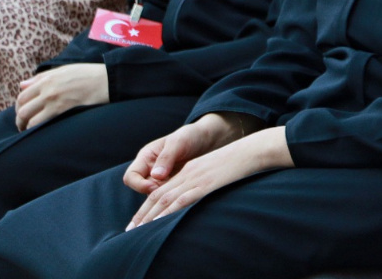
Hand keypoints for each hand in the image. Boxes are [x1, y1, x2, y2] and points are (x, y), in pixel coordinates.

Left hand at [14, 64, 108, 130]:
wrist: (106, 80)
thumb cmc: (87, 74)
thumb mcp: (63, 70)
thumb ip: (41, 77)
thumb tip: (22, 85)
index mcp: (46, 79)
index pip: (22, 96)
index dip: (19, 107)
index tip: (22, 112)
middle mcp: (47, 91)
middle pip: (22, 109)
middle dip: (19, 119)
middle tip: (23, 125)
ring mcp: (54, 102)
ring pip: (28, 119)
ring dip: (25, 127)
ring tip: (28, 131)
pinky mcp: (62, 111)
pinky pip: (40, 124)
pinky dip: (35, 129)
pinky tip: (39, 132)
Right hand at [123, 113, 244, 194]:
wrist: (209, 139)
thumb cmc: (191, 136)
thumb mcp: (178, 142)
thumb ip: (166, 158)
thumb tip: (155, 176)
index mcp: (146, 158)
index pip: (131, 177)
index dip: (139, 185)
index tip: (155, 187)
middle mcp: (150, 170)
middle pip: (141, 191)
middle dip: (152, 196)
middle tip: (170, 195)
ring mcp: (162, 180)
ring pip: (155, 197)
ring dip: (164, 200)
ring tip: (179, 199)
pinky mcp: (174, 186)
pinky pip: (169, 198)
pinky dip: (174, 201)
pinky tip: (184, 200)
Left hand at [127, 126, 289, 229]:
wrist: (251, 150)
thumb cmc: (238, 161)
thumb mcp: (215, 170)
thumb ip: (203, 181)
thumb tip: (197, 197)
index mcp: (188, 171)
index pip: (161, 190)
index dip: (146, 207)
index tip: (137, 222)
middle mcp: (187, 174)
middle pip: (157, 195)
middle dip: (142, 215)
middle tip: (130, 231)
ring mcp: (195, 179)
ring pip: (164, 199)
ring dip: (150, 217)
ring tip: (138, 231)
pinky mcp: (204, 185)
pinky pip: (182, 200)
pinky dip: (168, 212)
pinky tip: (160, 223)